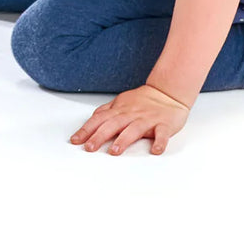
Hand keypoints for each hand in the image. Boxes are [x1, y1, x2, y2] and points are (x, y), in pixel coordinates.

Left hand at [70, 84, 189, 155]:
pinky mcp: (163, 124)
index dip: (86, 129)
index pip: (99, 119)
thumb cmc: (143, 100)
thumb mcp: (121, 102)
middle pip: (113, 125)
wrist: (168, 92)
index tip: (76, 140)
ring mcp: (147, 119)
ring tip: (114, 151)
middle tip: (89, 147)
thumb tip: (91, 120)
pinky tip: (155, 150)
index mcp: (119, 110)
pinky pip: (162, 134)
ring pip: (134, 129)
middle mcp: (131, 114)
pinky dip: (159, 142)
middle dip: (99, 136)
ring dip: (124, 140)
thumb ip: (106, 111)